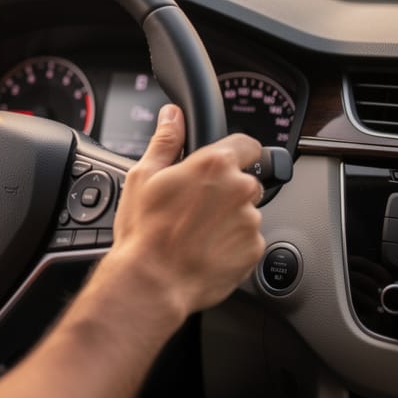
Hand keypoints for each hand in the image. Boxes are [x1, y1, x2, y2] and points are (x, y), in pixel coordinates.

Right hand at [107, 104, 264, 319]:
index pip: (246, 144)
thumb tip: (172, 115)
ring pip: (244, 212)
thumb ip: (166, 140)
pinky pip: (246, 240)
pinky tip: (204, 249)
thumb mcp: (144, 176)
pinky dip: (230, 243)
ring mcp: (250, 222)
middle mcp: (239, 190)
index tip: (222, 162)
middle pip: (243, 180)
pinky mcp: (253, 251)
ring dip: (227, 217)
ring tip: (195, 232)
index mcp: (214, 165)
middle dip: (224, 189)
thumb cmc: (144, 230)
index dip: (234, 151)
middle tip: (193, 205)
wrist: (152, 282)